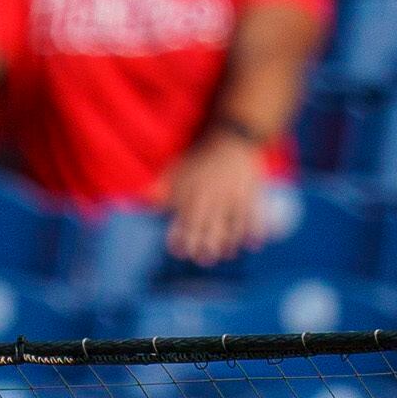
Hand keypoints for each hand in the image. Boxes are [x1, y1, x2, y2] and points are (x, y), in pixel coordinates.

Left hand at [161, 139, 269, 266]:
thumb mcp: (177, 168)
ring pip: (231, 227)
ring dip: (229, 244)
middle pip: (207, 229)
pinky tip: (253, 245)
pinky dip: (254, 232)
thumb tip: (142, 198)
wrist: (232, 137)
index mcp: (193, 192)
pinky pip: (254, 216)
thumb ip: (160, 186)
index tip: (179, 251)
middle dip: (204, 247)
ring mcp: (234, 196)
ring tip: (226, 254)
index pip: (184, 222)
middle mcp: (213, 197)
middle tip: (203, 259)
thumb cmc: (200, 157)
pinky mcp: (252, 194)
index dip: (180, 239)